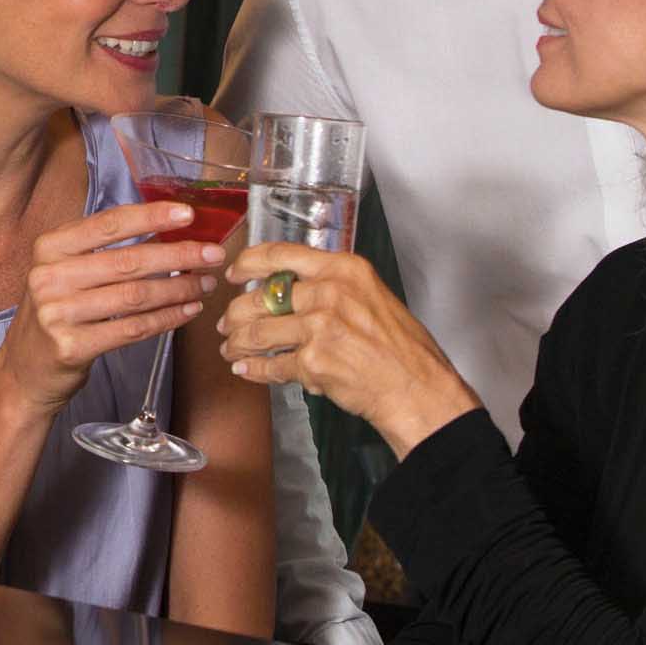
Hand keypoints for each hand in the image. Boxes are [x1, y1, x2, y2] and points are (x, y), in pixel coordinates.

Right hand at [0, 200, 222, 415]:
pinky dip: (166, 319)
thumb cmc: (56, 313)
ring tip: (205, 284)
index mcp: (49, 248)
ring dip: (178, 289)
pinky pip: (132, 329)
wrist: (24, 370)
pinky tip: (187, 311)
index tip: (188, 215)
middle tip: (212, 254)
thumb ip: (102, 251)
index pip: (108, 224)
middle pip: (128, 261)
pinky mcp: (71, 346)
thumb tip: (165, 229)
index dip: (151, 216)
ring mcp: (57, 313)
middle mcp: (49, 277)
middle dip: (179, 256)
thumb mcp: (64, 272)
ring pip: (135, 296)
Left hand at [217, 243, 477, 456]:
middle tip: (227, 324)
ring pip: (259, 332)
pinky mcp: (314, 361)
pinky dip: (254, 370)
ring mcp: (320, 326)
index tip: (234, 273)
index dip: (248, 263)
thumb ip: (331, 288)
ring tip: (232, 349)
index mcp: (343, 269)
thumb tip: (288, 292)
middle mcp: (330, 291)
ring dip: (239, 343)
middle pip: (261, 297)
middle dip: (236, 313)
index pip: (281, 254)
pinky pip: (271, 365)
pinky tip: (247, 370)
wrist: (418, 389)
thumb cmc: (402, 349)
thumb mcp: (371, 297)